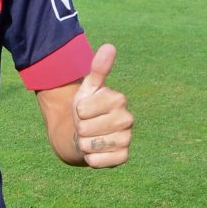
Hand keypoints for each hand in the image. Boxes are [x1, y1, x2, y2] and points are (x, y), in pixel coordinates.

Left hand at [72, 44, 133, 167]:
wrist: (88, 135)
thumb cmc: (87, 110)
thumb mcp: (88, 89)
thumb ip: (98, 69)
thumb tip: (109, 46)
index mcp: (119, 99)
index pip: (83, 110)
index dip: (78, 112)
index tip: (86, 111)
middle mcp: (128, 119)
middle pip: (86, 129)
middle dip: (80, 129)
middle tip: (88, 126)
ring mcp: (127, 139)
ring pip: (90, 145)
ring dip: (84, 144)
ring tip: (91, 138)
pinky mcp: (123, 157)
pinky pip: (98, 161)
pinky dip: (91, 159)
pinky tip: (96, 152)